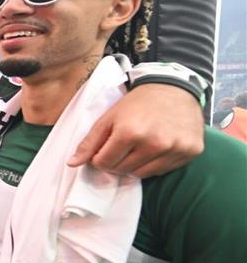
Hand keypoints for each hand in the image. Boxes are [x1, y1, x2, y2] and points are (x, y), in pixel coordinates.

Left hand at [69, 83, 203, 178]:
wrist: (174, 88)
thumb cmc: (137, 103)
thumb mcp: (108, 118)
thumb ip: (89, 142)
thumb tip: (71, 164)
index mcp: (130, 132)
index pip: (104, 162)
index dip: (100, 157)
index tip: (106, 147)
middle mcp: (155, 143)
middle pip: (122, 170)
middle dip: (116, 161)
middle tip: (123, 145)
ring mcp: (175, 149)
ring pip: (141, 174)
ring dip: (134, 165)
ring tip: (138, 146)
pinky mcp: (191, 152)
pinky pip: (162, 171)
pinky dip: (154, 164)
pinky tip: (156, 147)